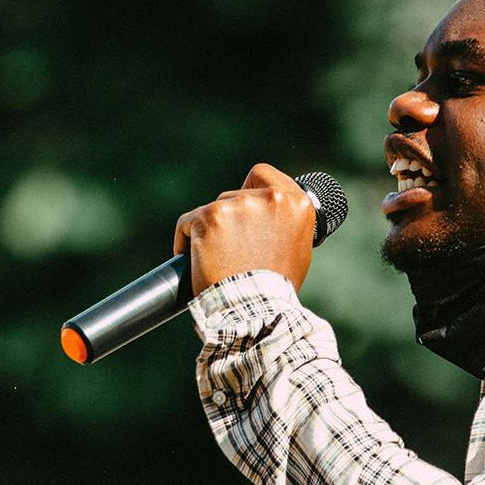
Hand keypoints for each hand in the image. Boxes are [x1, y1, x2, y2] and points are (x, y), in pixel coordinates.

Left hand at [174, 163, 315, 296]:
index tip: (244, 207)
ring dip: (210, 231)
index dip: (250, 190)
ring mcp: (236, 205)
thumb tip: (267, 219)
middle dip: (230, 219)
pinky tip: (196, 260)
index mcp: (295, 202)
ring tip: (217, 262)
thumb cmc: (276, 289)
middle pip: (234, 195)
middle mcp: (268, 197)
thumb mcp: (297, 249)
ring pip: (211, 210)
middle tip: (232, 250)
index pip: (262, 174)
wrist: (255, 310)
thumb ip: (284, 224)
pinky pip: (188, 222)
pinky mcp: (208, 217)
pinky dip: (187, 240)